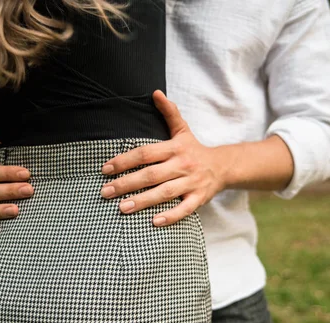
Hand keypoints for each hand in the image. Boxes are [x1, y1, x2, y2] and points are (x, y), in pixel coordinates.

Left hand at [100, 90, 226, 226]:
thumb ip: (169, 113)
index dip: (125, 161)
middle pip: (151, 174)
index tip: (105, 169)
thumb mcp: (182, 130)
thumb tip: (156, 93)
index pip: (145, 153)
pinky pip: (185, 209)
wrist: (223, 166)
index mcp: (175, 148)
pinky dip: (171, 216)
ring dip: (143, 201)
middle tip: (105, 192)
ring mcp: (191, 183)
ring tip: (122, 208)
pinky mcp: (199, 198)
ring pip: (165, 193)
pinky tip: (154, 222)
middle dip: (127, 183)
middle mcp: (182, 165)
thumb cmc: (194, 150)